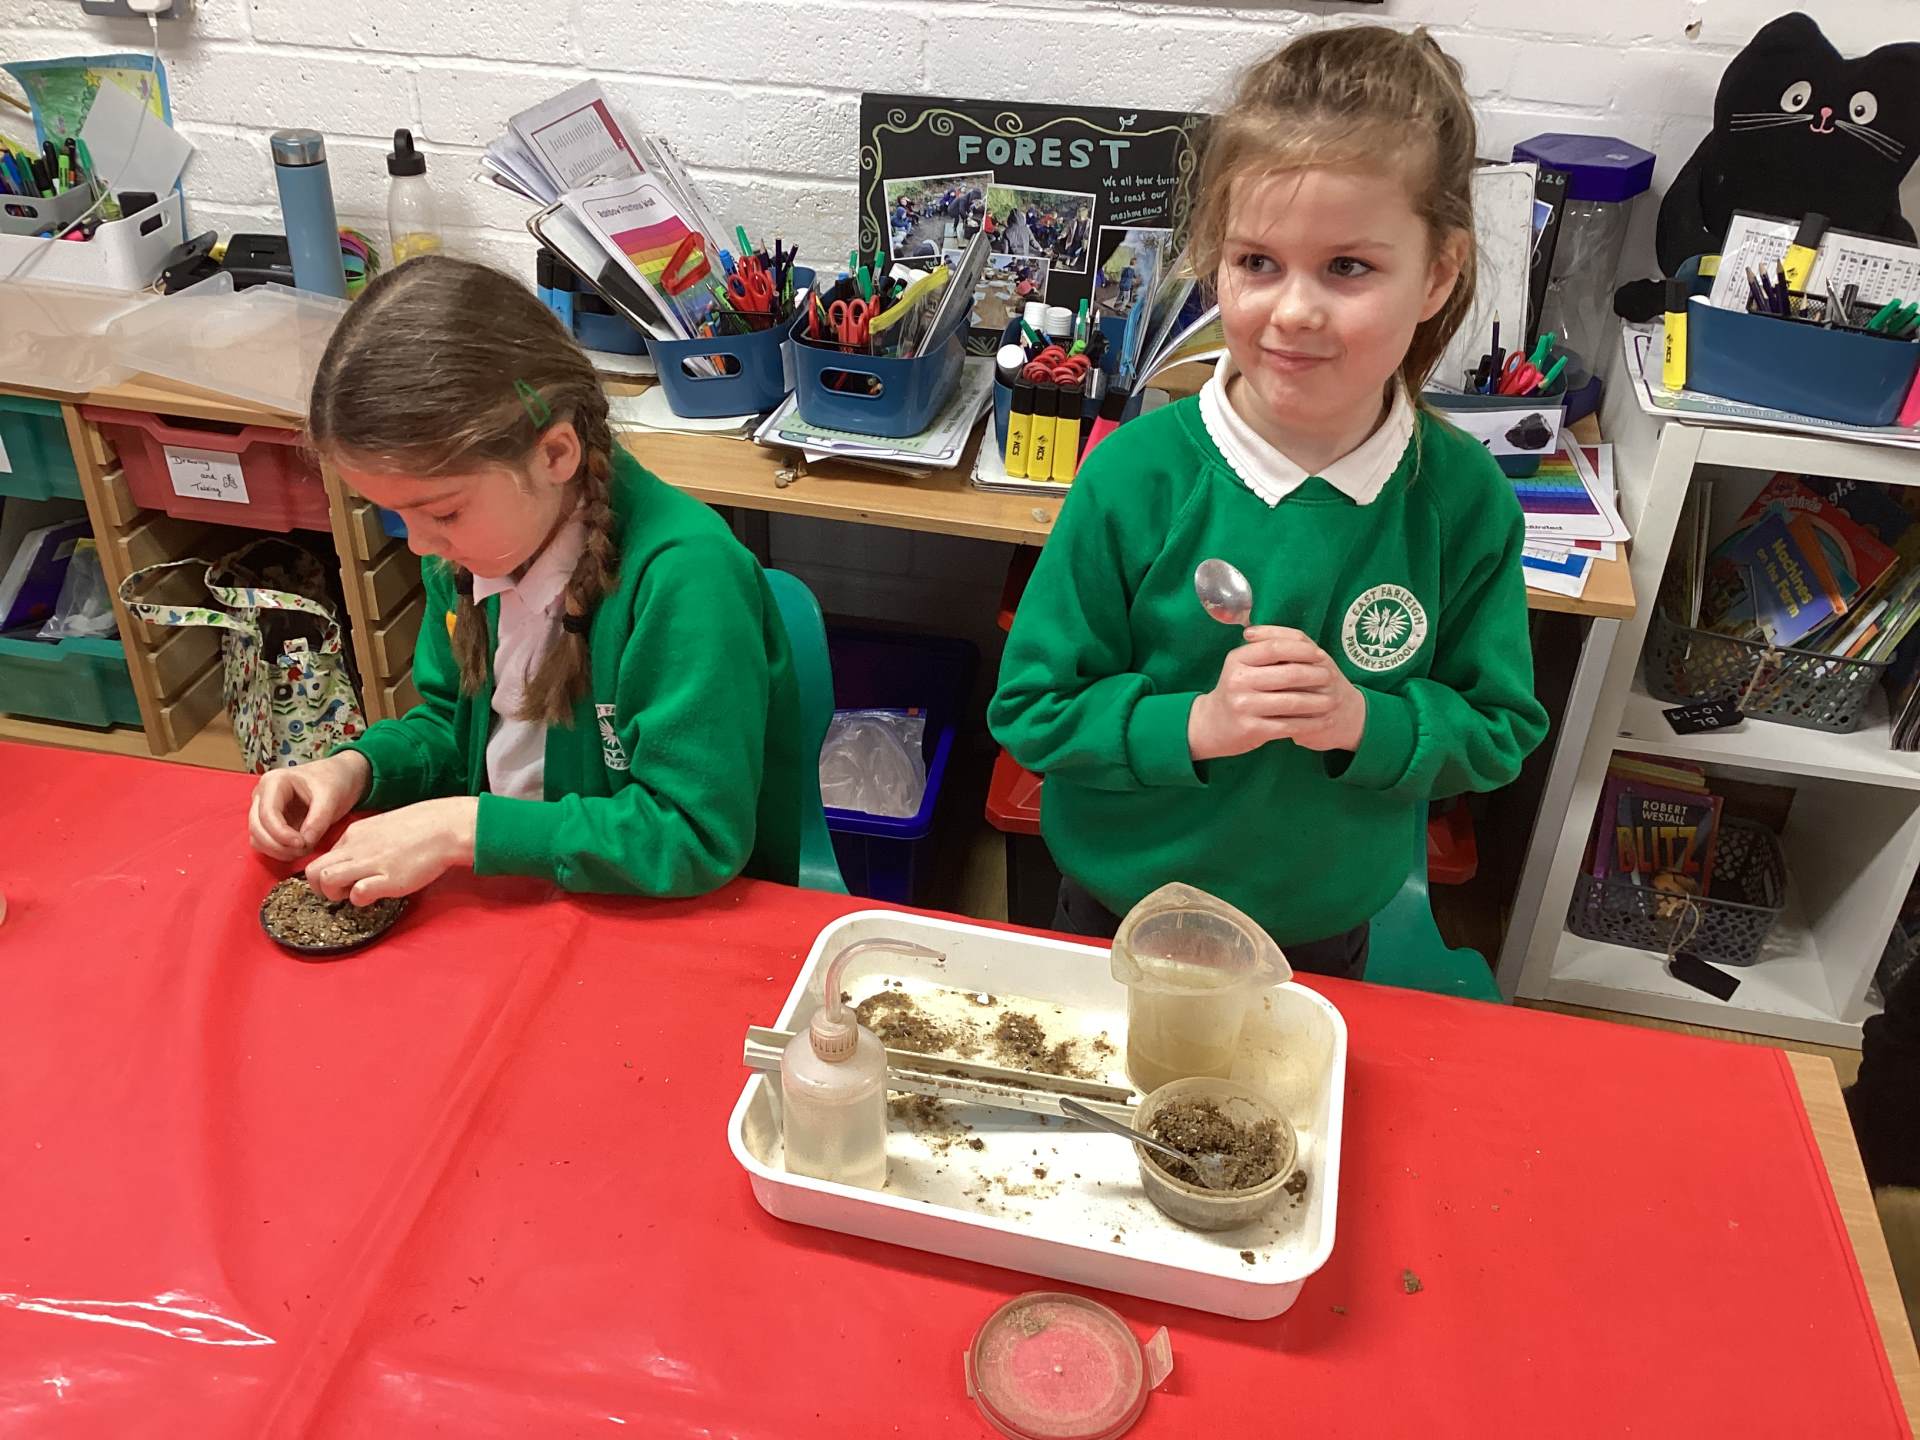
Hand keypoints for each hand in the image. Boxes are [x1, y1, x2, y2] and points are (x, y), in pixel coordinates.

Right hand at [249, 751, 371, 859]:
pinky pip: (265, 842)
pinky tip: (299, 850)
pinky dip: (279, 851)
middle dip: (278, 845)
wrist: (340, 776)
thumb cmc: (333, 780)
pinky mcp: (271, 823)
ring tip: (304, 849)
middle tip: (303, 850)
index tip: (301, 844)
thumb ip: (318, 820)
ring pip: (258, 838)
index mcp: (274, 782)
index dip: (281, 833)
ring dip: (277, 850)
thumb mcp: (331, 797)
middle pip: (257, 828)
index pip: (267, 813)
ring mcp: (264, 809)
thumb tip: (305, 843)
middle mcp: (263, 795)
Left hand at [304, 798, 478, 903]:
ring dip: (335, 895)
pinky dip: (361, 900)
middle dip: (319, 889)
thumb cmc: (420, 828)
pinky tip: (376, 896)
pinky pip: (358, 894)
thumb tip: (355, 862)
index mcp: (353, 834)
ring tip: (354, 895)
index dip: (325, 875)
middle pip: (313, 870)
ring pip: (327, 880)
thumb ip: (364, 844)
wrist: (445, 827)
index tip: (340, 882)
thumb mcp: (382, 828)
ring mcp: (370, 863)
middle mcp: (355, 848)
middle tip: (339, 894)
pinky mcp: (387, 879)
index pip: (321, 857)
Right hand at [1187, 626, 1366, 761]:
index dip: (1302, 650)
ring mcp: (1244, 706)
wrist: (1211, 724)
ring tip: (1333, 700)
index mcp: (1237, 659)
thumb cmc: (1236, 690)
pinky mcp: (1251, 729)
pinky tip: (1323, 720)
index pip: (1275, 647)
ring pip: (1292, 702)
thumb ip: (1266, 648)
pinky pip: (1289, 725)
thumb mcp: (1242, 664)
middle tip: (1331, 677)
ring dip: (1318, 702)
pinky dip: (1311, 723)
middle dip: (1316, 676)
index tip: (1320, 655)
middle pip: (1288, 674)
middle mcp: (1238, 681)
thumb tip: (1302, 640)